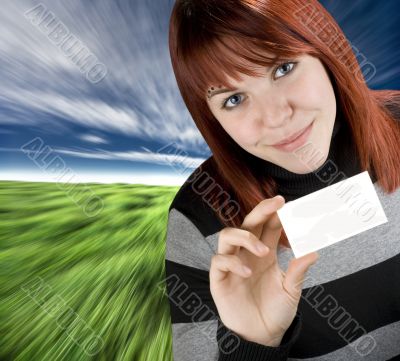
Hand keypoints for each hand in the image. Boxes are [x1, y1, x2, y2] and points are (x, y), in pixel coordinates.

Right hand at [209, 195, 318, 345]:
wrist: (261, 336)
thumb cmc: (275, 311)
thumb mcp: (291, 291)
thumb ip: (298, 271)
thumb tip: (313, 251)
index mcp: (264, 253)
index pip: (267, 226)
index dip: (275, 213)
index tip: (288, 204)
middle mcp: (246, 254)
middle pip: (248, 223)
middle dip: (260, 211)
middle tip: (277, 204)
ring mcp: (232, 264)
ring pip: (227, 235)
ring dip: (245, 237)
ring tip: (264, 251)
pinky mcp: (219, 277)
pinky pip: (220, 260)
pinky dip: (232, 262)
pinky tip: (247, 272)